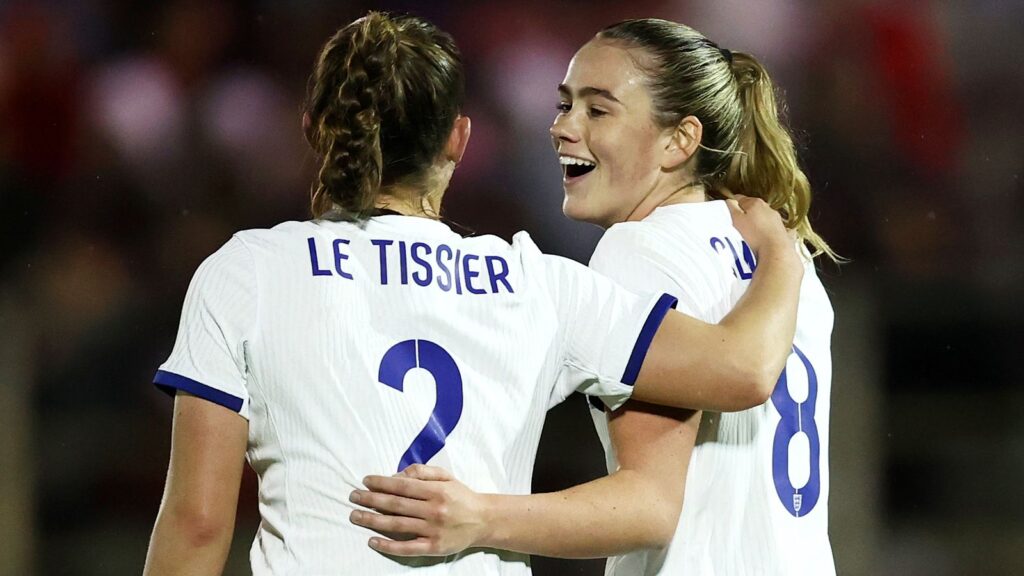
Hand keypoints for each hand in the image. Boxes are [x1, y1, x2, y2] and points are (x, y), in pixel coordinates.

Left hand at [349, 464, 488, 555]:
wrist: (483, 520)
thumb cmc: (461, 496)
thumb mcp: (446, 476)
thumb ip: (422, 472)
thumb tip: (395, 475)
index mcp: (436, 490)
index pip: (402, 486)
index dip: (382, 483)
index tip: (365, 481)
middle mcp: (434, 510)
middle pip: (395, 505)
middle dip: (371, 500)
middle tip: (353, 496)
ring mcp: (433, 530)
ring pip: (397, 525)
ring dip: (373, 520)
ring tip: (355, 516)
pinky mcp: (433, 547)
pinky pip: (406, 548)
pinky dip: (388, 545)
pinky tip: (372, 541)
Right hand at [726, 194, 791, 256]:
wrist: (775, 251)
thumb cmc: (754, 236)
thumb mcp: (736, 220)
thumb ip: (731, 208)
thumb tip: (729, 201)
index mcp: (755, 203)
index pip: (740, 199)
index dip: (732, 206)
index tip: (728, 214)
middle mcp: (768, 209)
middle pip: (752, 209)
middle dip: (745, 215)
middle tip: (736, 227)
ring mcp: (777, 220)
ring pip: (763, 219)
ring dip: (756, 224)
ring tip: (748, 237)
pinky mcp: (782, 232)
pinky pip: (771, 230)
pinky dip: (765, 233)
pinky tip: (761, 241)